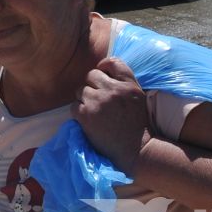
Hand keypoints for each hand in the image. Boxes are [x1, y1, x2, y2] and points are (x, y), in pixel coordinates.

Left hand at [77, 55, 147, 175]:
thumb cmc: (137, 124)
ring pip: (80, 90)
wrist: (136, 149)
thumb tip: (103, 67)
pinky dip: (79, 112)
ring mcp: (98, 102)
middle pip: (91, 75)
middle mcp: (113, 90)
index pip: (112, 62)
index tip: (103, 76)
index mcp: (128, 84)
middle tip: (98, 99)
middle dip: (92, 86)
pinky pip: (74, 106)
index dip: (104, 67)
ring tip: (94, 111)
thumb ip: (124, 80)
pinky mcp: (86, 116)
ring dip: (84, 99)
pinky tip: (88, 120)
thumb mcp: (138, 96)